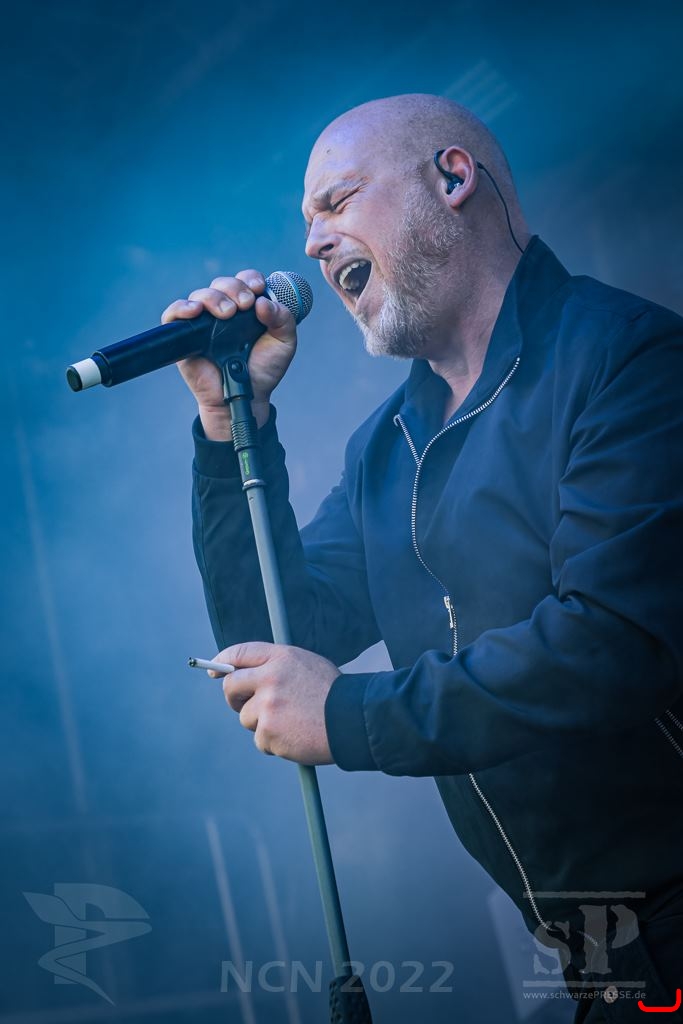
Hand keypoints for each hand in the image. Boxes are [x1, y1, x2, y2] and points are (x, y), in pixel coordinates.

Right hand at [161, 270, 296, 439]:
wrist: (248, 396)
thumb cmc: (264, 369)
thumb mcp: (283, 343)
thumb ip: (283, 319)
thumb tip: (264, 302)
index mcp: (247, 307)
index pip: (244, 281)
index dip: (250, 279)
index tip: (258, 289)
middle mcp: (224, 310)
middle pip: (222, 283)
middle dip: (234, 288)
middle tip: (245, 305)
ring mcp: (203, 323)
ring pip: (200, 295)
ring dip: (214, 298)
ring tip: (227, 314)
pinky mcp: (185, 338)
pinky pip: (174, 314)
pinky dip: (181, 308)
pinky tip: (195, 311)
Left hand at [208, 642, 339, 764]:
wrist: (352, 721)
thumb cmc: (333, 694)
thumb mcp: (306, 666)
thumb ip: (277, 666)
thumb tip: (248, 674)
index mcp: (280, 658)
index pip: (239, 653)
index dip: (223, 662)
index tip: (215, 672)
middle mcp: (270, 678)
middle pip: (231, 686)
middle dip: (235, 698)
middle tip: (247, 706)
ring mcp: (267, 706)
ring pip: (246, 718)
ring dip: (262, 724)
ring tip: (292, 723)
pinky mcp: (269, 732)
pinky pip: (260, 740)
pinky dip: (274, 743)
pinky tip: (296, 736)